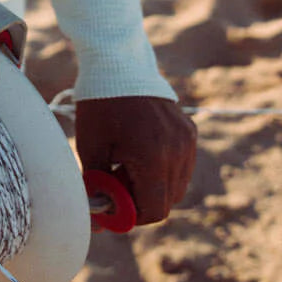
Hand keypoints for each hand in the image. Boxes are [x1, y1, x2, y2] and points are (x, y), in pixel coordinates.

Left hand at [75, 95, 196, 224]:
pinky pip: (182, 164)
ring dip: (153, 184)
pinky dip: (163, 167)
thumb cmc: (99, 103)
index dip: (131, 215)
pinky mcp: (189, 129)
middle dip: (140, 199)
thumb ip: (98, 185)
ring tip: (126, 160)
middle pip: (167, 200)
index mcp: (154, 156)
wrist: (117, 62)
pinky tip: (139, 147)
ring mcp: (187, 139)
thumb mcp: (91, 146)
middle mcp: (178, 149)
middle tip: (114, 177)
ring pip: (176, 185)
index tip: (112, 201)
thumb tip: (101, 219)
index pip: (154, 210)